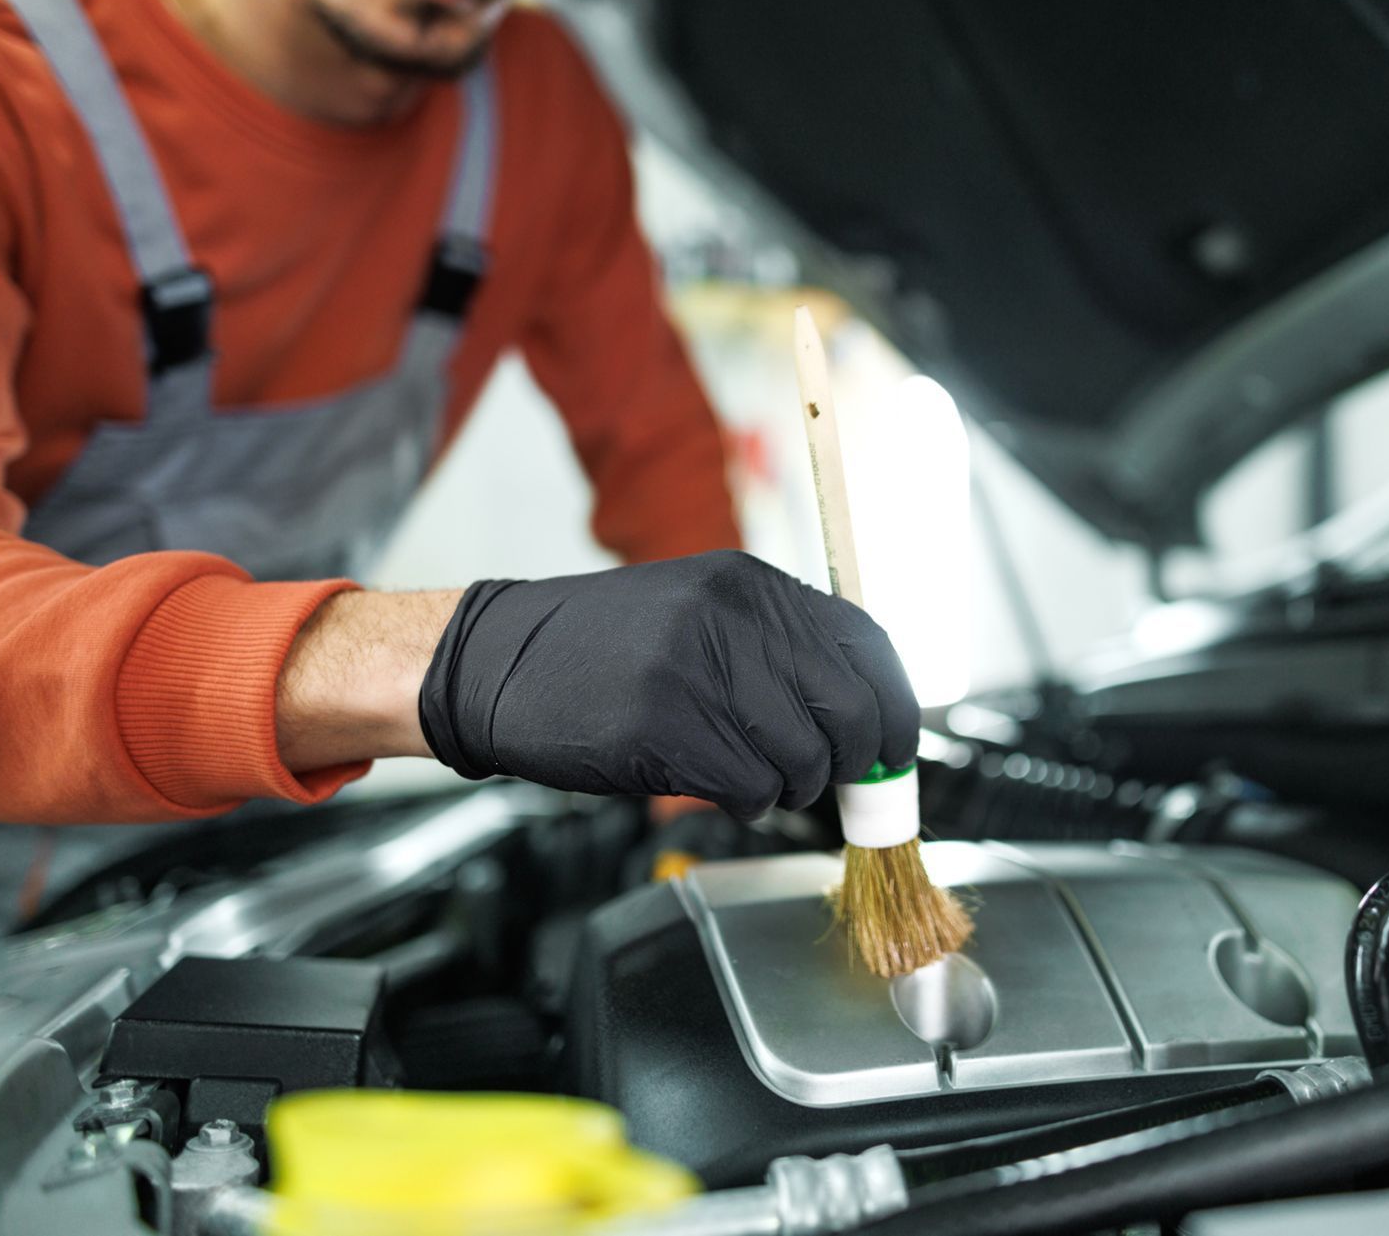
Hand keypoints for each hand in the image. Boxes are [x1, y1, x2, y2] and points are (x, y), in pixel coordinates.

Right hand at [416, 551, 918, 819]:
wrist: (494, 661)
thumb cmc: (598, 651)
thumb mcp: (698, 615)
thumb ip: (777, 649)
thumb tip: (863, 713)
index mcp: (750, 584)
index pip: (868, 645)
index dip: (894, 707)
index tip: (894, 748)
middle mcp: (733, 617)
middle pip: (850, 710)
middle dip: (853, 762)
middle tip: (830, 782)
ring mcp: (698, 669)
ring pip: (806, 758)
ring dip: (792, 788)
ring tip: (755, 779)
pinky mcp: (665, 725)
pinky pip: (752, 787)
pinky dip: (749, 802)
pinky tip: (720, 786)